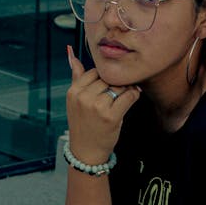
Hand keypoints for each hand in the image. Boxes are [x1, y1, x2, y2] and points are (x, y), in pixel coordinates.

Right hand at [66, 46, 140, 164]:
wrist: (86, 151)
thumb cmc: (83, 125)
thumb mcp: (75, 101)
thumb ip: (76, 77)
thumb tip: (71, 53)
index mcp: (73, 92)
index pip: (94, 72)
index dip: (104, 80)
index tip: (107, 89)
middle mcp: (83, 97)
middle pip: (107, 78)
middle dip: (115, 84)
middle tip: (118, 94)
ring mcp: (97, 107)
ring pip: (119, 86)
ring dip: (125, 90)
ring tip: (123, 98)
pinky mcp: (111, 116)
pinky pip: (128, 96)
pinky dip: (133, 96)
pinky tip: (131, 99)